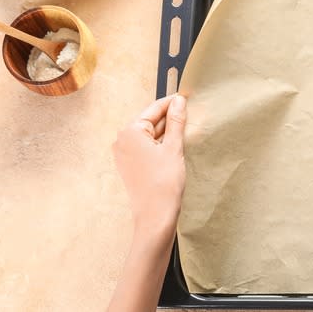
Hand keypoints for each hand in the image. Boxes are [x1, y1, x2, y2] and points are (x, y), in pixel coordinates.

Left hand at [112, 95, 187, 232]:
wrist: (155, 215)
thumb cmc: (164, 182)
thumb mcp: (174, 147)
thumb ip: (176, 122)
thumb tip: (179, 101)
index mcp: (130, 132)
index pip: (153, 109)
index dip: (171, 103)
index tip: (186, 96)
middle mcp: (121, 140)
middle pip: (150, 121)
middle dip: (170, 119)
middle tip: (191, 114)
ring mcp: (124, 154)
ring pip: (149, 135)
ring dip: (166, 132)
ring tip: (186, 130)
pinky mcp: (129, 166)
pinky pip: (145, 147)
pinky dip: (160, 144)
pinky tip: (175, 147)